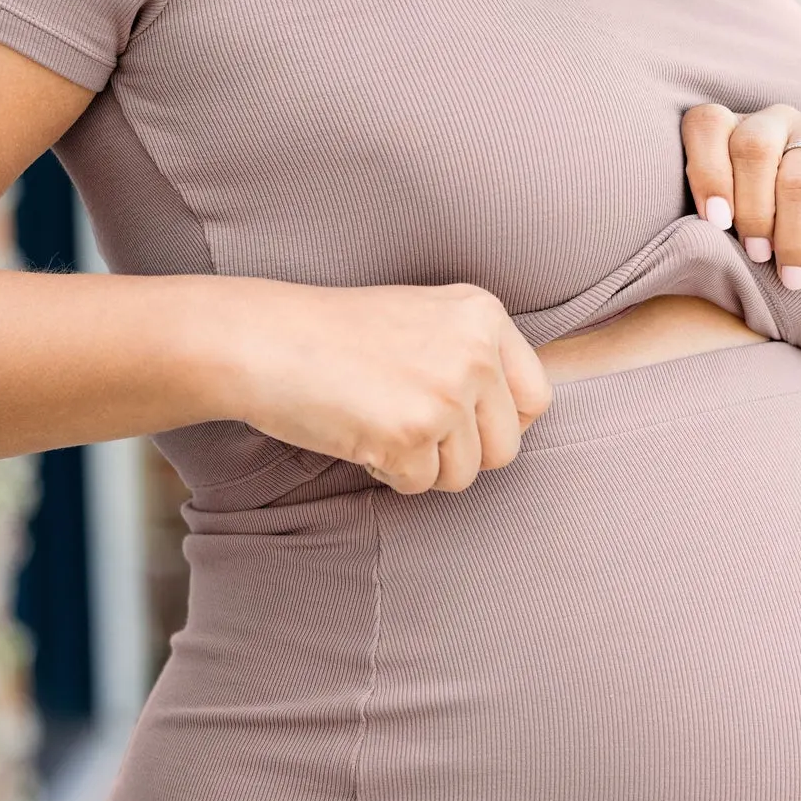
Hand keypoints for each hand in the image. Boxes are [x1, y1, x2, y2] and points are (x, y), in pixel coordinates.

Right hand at [216, 278, 553, 493]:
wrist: (263, 339)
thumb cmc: (334, 335)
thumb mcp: (423, 320)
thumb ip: (474, 355)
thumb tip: (522, 416)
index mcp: (484, 315)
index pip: (536, 398)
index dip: (498, 423)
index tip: (459, 420)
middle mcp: (475, 351)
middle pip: (506, 447)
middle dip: (459, 454)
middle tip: (409, 426)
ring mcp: (446, 393)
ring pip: (465, 475)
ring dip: (422, 465)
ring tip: (378, 421)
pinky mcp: (411, 433)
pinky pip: (420, 486)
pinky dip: (387, 473)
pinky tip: (357, 432)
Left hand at [681, 102, 800, 332]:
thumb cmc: (771, 267)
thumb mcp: (731, 248)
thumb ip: (714, 222)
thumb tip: (705, 220)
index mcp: (732, 135)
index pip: (707, 123)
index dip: (707, 171)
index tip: (717, 222)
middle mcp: (776, 123)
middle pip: (752, 144)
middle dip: (751, 210)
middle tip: (757, 255)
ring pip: (796, 175)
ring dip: (790, 234)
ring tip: (790, 271)